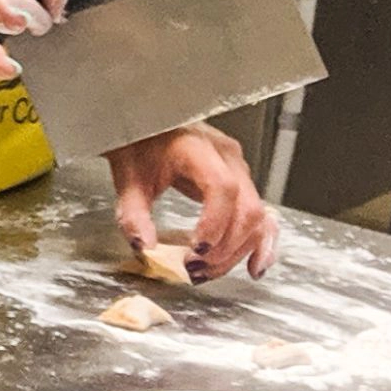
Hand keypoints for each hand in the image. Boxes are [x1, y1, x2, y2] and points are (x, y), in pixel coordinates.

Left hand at [109, 124, 280, 277]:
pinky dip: (260, 244)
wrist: (146, 120)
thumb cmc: (139, 142)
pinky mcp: (241, 182)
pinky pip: (262, 216)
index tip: (196, 250)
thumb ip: (133, 213)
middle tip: (195, 268)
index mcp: (197, 149)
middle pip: (246, 209)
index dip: (215, 224)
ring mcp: (239, 169)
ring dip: (237, 251)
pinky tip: (252, 266)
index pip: (223, 188)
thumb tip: (145, 247)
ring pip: (257, 218)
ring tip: (207, 270)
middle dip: (225, 247)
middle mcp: (227, 157)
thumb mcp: (129, 177)